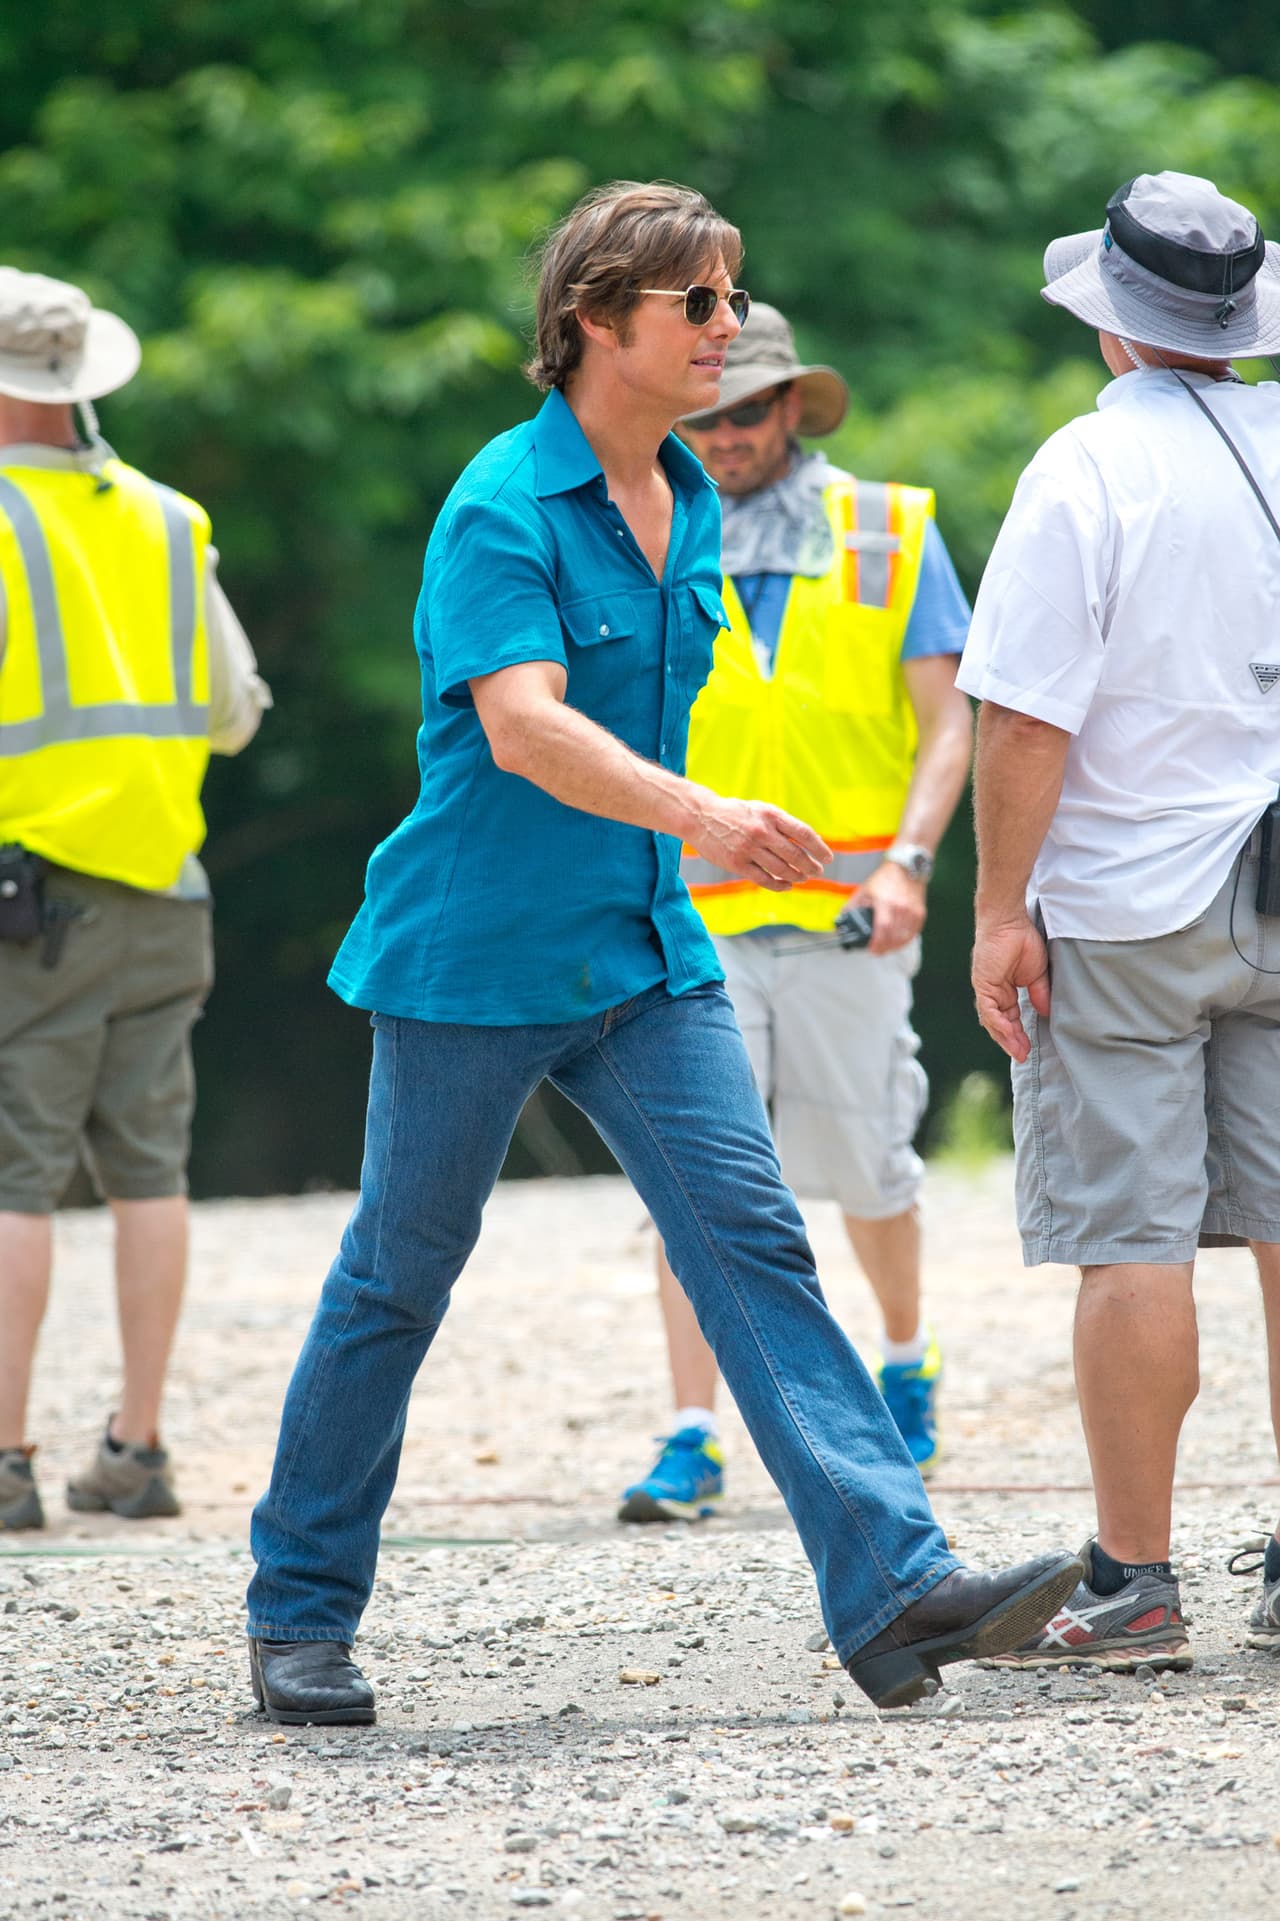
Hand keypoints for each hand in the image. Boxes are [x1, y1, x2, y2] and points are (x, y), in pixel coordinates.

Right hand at [688, 793, 830, 890]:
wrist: (701, 817)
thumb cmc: (736, 814)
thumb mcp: (760, 810)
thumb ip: (781, 824)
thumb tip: (809, 842)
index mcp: (770, 815)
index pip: (803, 834)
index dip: (819, 848)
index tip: (827, 857)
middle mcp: (761, 831)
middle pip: (795, 855)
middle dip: (811, 866)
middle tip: (818, 871)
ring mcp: (748, 849)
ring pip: (781, 869)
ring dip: (797, 876)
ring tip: (804, 878)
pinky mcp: (737, 864)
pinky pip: (764, 879)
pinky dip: (779, 884)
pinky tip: (787, 885)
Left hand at [856, 861, 926, 954]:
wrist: (906, 868)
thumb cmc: (885, 879)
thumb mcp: (864, 890)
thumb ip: (852, 906)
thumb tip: (842, 920)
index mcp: (885, 902)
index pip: (882, 928)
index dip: (877, 942)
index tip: (871, 950)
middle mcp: (901, 908)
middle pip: (893, 936)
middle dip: (884, 947)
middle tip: (877, 951)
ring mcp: (912, 911)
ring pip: (904, 937)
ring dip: (894, 946)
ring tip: (886, 948)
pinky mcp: (920, 913)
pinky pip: (913, 933)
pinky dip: (905, 940)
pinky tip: (898, 942)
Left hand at [971, 913, 1049, 1061]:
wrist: (1010, 922)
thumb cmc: (1022, 941)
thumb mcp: (1037, 974)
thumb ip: (1039, 993)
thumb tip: (1045, 1013)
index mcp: (1004, 990)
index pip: (1010, 1018)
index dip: (1018, 1034)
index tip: (1028, 1049)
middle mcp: (993, 993)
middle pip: (1000, 1024)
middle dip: (1011, 1042)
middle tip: (1023, 1057)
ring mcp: (986, 989)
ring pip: (992, 1021)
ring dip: (1005, 1037)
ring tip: (1018, 1052)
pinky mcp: (982, 985)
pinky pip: (988, 1009)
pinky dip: (998, 1023)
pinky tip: (1009, 1035)